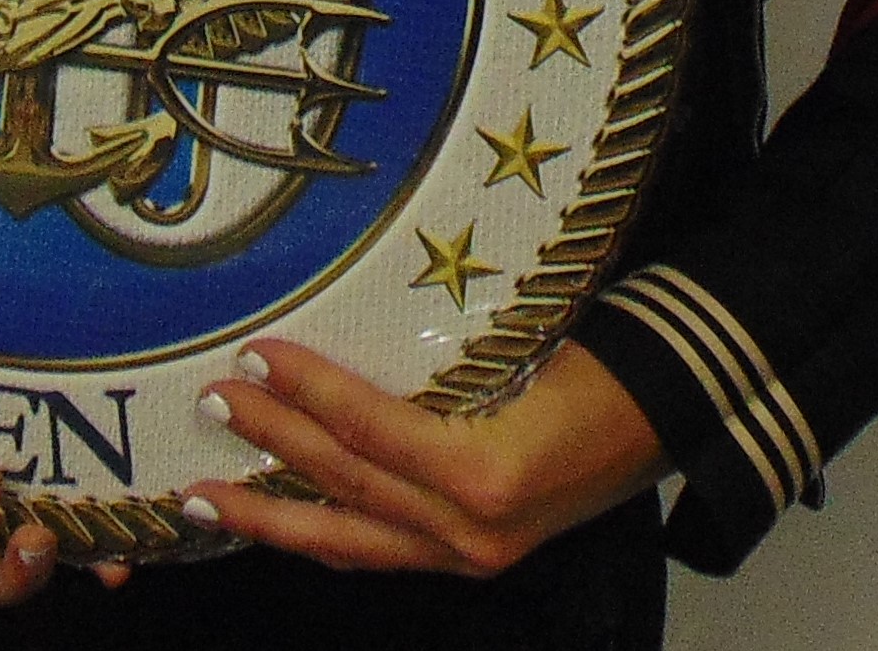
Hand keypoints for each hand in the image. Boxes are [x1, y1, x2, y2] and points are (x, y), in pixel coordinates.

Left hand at [182, 336, 668, 575]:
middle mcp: (472, 530)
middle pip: (347, 485)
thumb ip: (439, 362)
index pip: (371, 430)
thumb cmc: (604, 365)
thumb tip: (350, 316)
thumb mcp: (524, 349)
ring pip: (349, 540)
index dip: (307, 391)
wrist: (671, 413)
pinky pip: (378, 551)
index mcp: (487, 473)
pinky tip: (279, 515)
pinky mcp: (468, 560)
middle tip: (210, 400)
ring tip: (206, 492)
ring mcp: (469, 557)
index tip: (256, 352)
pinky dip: (323, 531)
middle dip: (269, 444)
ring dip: (272, 514)